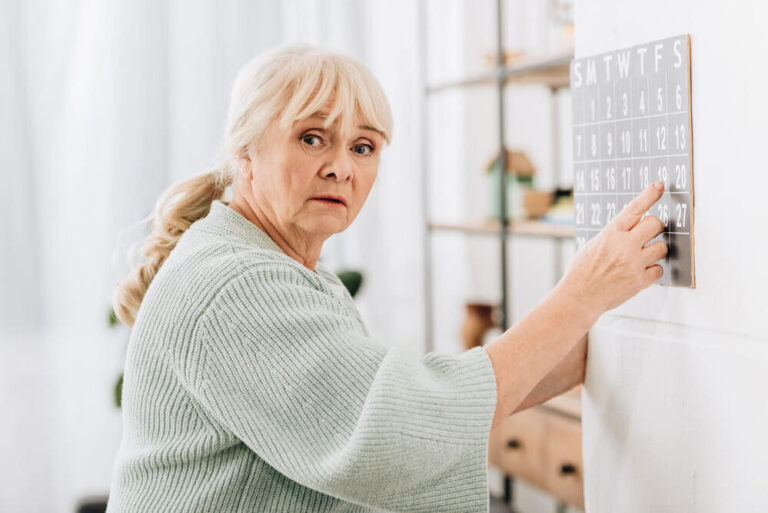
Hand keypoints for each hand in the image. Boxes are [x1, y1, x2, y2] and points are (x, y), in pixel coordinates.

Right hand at [558, 181, 668, 317]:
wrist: (579, 297)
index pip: (634, 209)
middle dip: (655, 227)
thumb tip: (632, 226)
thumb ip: (613, 234)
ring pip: (662, 247)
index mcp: (610, 234)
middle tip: (649, 233)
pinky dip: (652, 271)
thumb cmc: (582, 271)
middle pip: (656, 224)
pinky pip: (659, 269)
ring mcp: (633, 264)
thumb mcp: (593, 244)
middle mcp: (624, 246)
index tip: (659, 186)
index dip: (649, 195)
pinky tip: (639, 272)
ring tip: (641, 256)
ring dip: (655, 250)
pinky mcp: (640, 281)